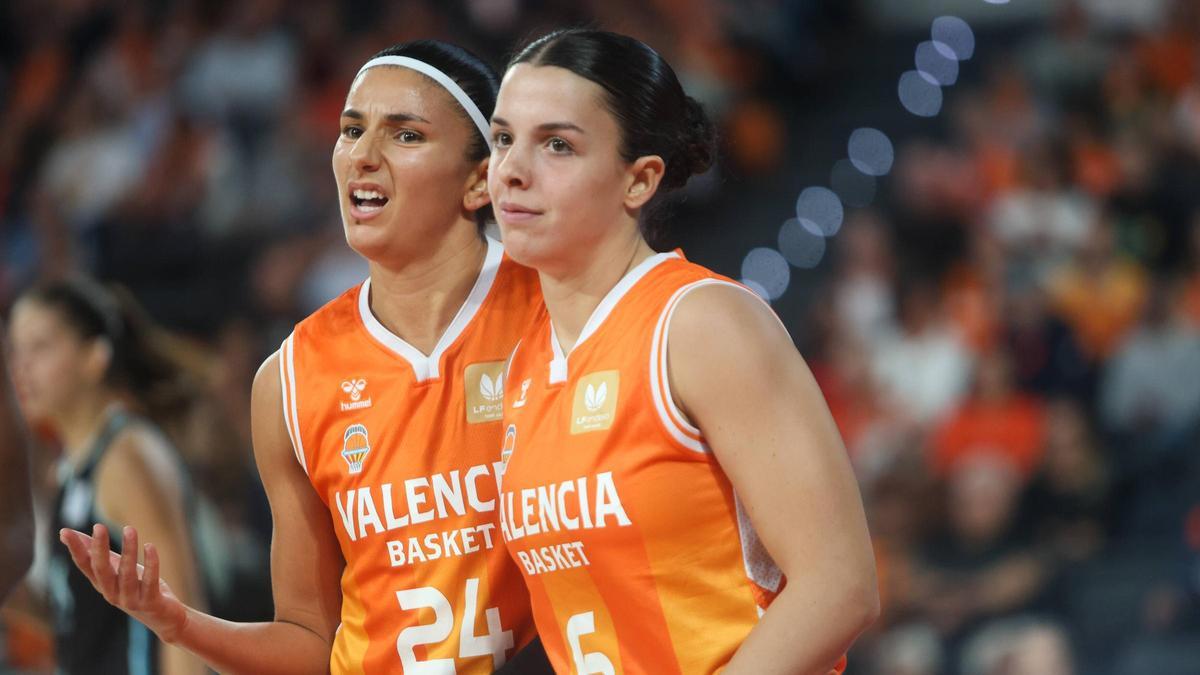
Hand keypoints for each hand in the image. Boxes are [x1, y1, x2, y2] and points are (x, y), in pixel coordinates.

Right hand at [59, 524, 188, 642]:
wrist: (163, 618)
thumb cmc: (136, 587)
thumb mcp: (115, 568)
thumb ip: (95, 551)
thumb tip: (65, 532)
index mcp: (102, 584)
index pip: (85, 565)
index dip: (75, 549)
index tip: (65, 531)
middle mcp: (112, 593)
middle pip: (102, 570)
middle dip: (99, 549)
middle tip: (98, 526)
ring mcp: (130, 600)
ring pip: (126, 575)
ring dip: (129, 550)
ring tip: (129, 529)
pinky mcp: (150, 602)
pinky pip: (150, 581)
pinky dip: (150, 564)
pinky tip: (150, 546)